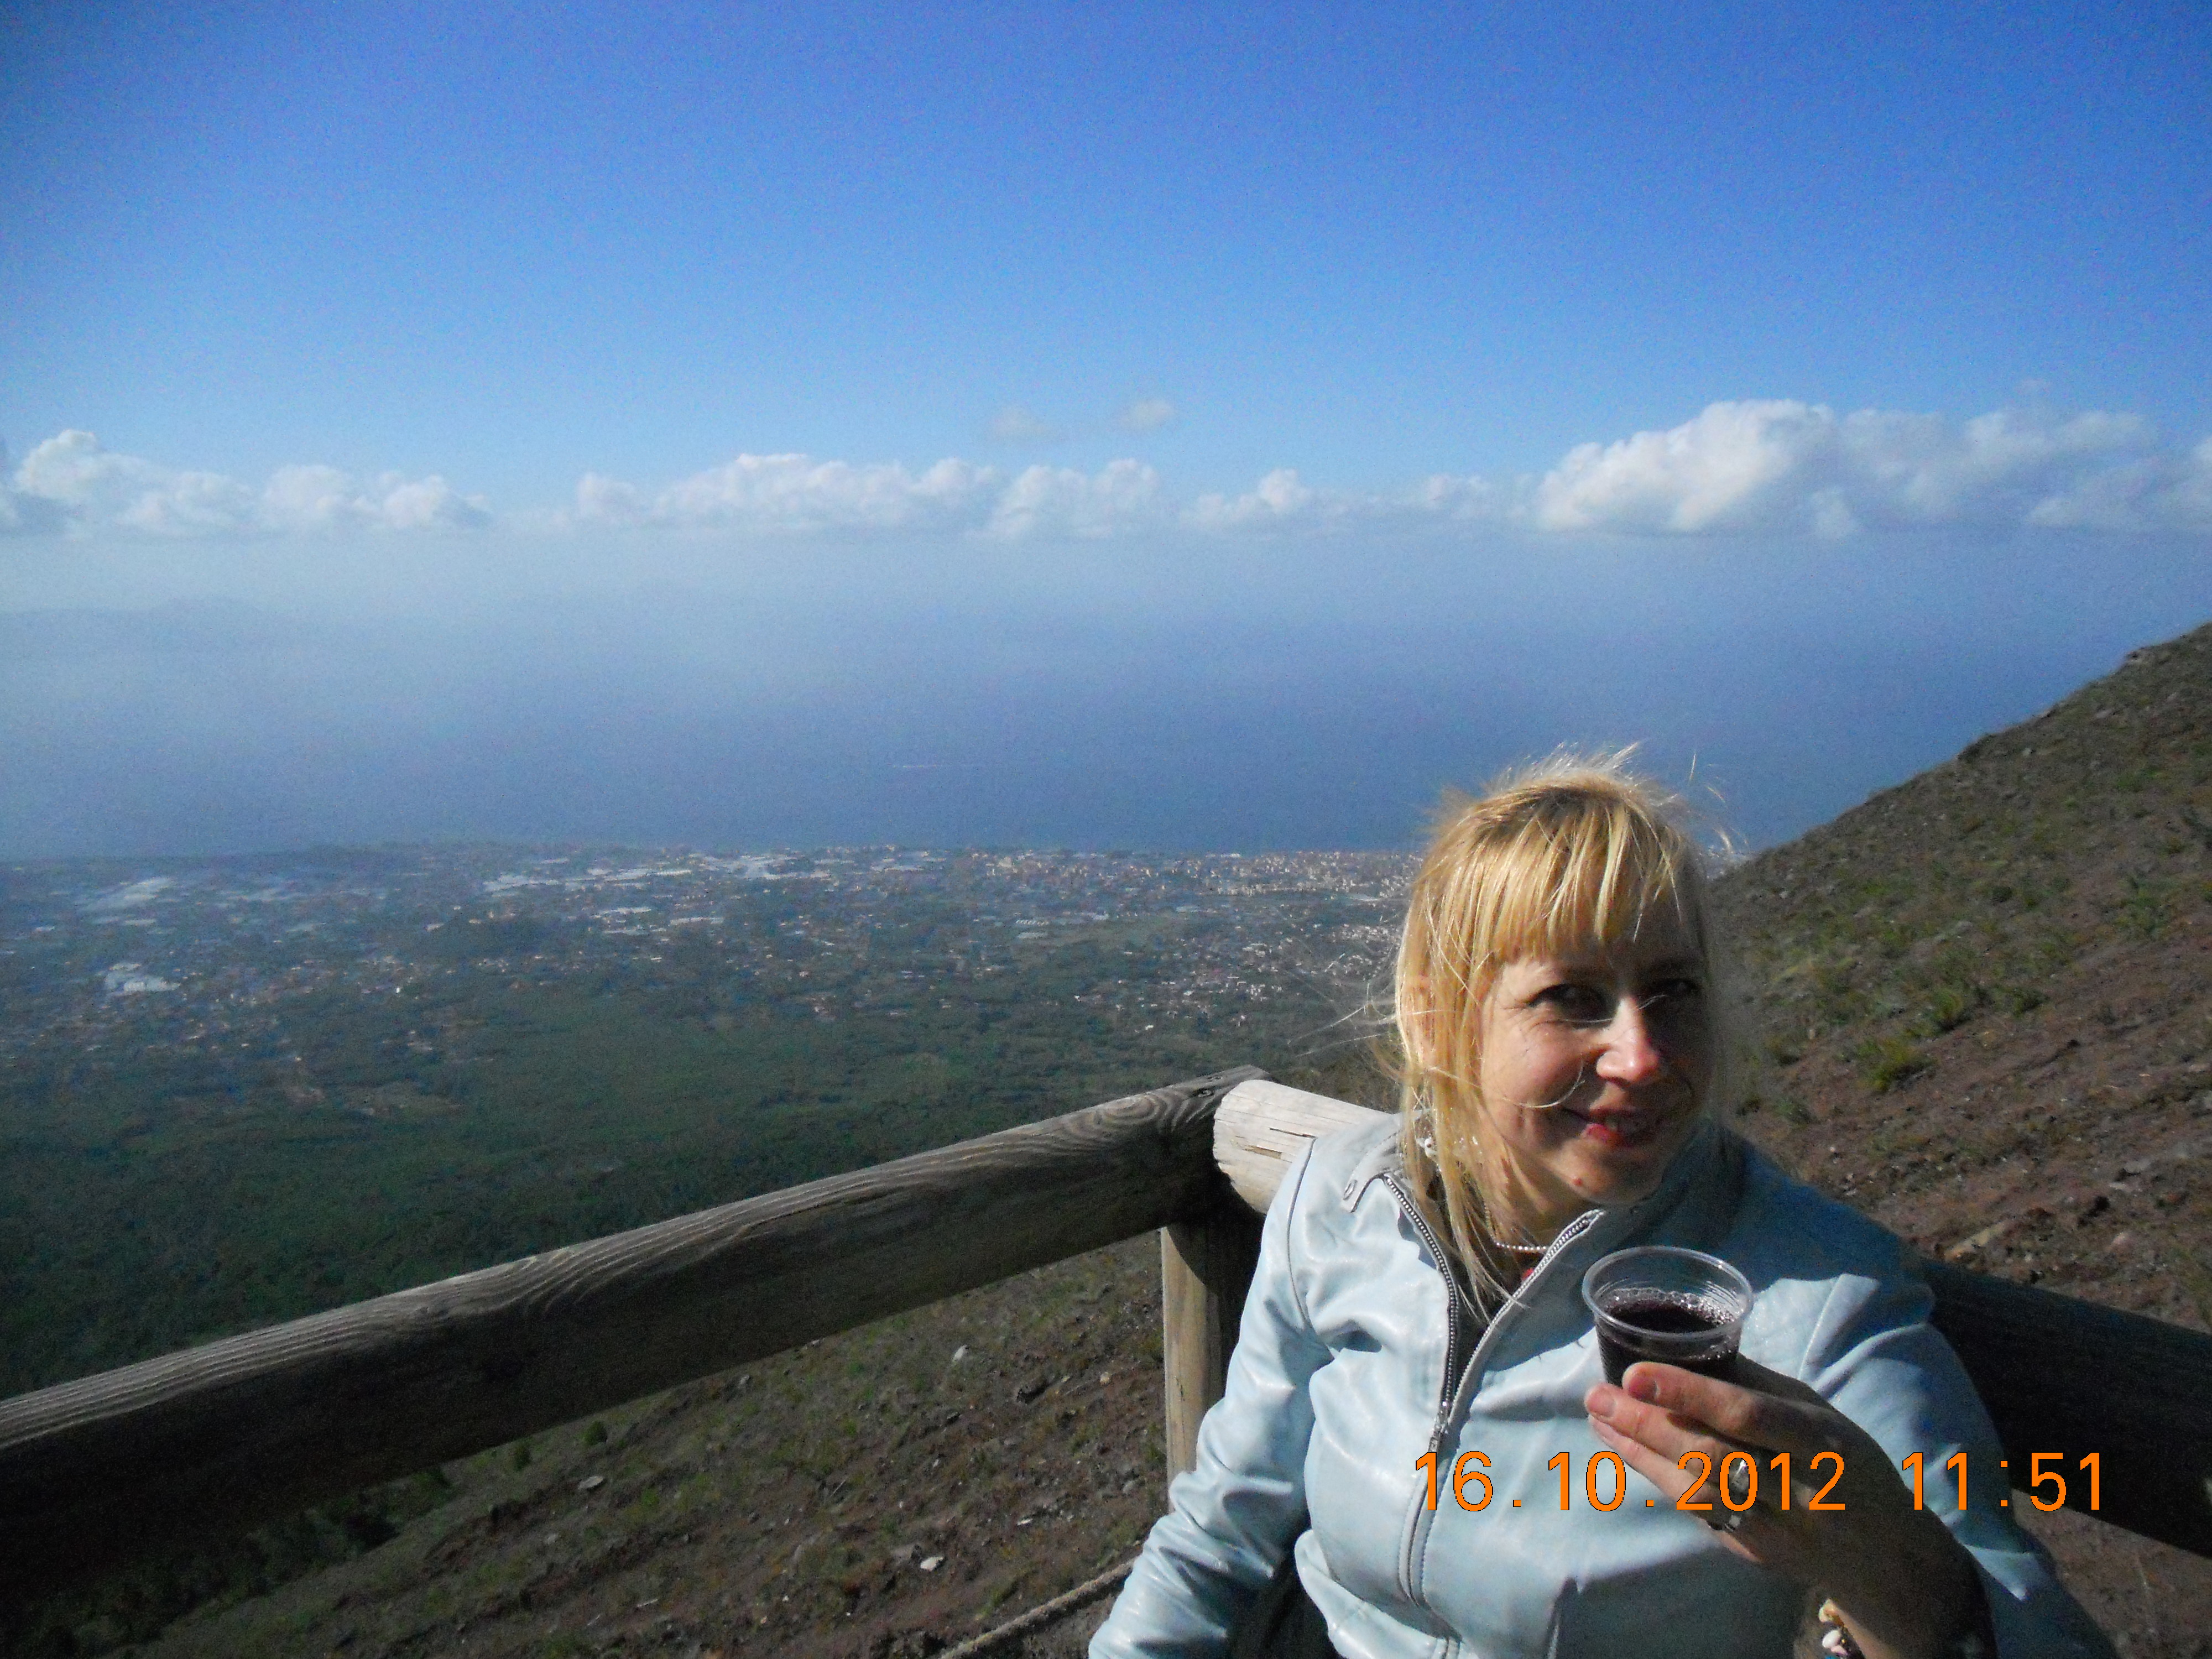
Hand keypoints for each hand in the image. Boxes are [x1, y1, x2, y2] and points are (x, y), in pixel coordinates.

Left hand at [1584, 1360, 1990, 1658]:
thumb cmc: (1850, 1462)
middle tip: (1597, 1396)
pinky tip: (1628, 1449)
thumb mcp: (1821, 1413)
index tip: (1634, 1374)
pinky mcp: (1755, 1551)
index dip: (1689, 1395)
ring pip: (1697, 1491)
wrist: (1886, 1554)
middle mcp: (1799, 1489)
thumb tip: (1693, 1346)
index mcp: (1821, 1441)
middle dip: (1647, 1426)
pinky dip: (1659, 1478)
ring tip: (1600, 1418)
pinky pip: (1699, 1512)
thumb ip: (1761, 1386)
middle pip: (1712, 1458)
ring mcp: (1776, 1529)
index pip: (1748, 1416)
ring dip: (1640, 1452)